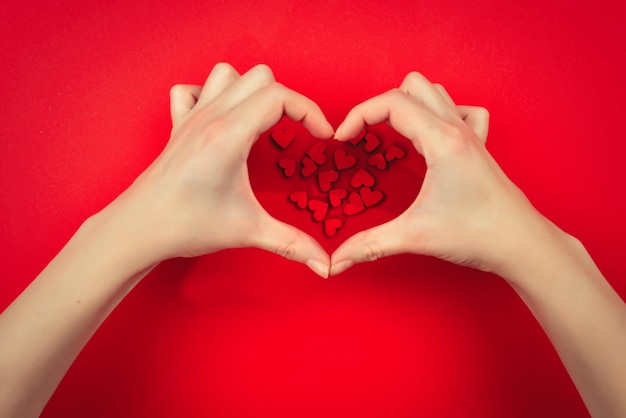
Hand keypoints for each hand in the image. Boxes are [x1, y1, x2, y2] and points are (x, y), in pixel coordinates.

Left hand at [99, 63, 333, 276]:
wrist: (138, 229)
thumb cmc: (186, 225)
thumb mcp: (247, 232)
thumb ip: (292, 245)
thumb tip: (325, 266)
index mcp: (229, 135)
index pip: (279, 96)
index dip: (310, 111)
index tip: (321, 137)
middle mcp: (210, 117)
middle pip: (260, 77)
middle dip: (287, 100)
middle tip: (294, 132)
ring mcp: (191, 118)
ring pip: (227, 74)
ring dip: (251, 91)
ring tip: (262, 121)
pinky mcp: (178, 126)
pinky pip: (192, 90)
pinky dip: (211, 95)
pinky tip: (223, 120)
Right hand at [330, 72, 548, 276]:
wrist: (522, 245)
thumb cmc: (479, 235)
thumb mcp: (415, 237)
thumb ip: (369, 246)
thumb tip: (335, 261)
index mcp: (442, 140)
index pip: (391, 102)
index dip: (357, 115)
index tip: (343, 140)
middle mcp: (457, 129)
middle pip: (411, 86)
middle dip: (379, 106)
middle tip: (365, 137)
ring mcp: (471, 135)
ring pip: (435, 92)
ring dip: (407, 104)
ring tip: (390, 134)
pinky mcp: (478, 147)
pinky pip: (462, 110)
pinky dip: (440, 114)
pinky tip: (431, 137)